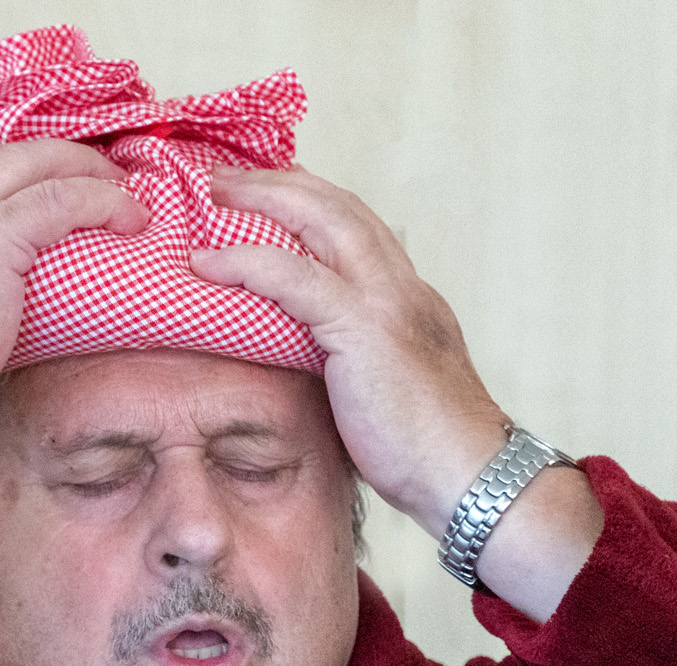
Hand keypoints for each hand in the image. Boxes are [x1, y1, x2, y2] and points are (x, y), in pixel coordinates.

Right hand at [0, 139, 148, 488]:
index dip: (11, 184)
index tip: (42, 198)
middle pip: (2, 156)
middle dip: (52, 158)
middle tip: (93, 174)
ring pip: (36, 162)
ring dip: (85, 169)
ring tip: (122, 188)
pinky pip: (64, 199)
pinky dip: (104, 201)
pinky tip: (133, 217)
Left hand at [191, 166, 600, 620]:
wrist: (470, 479)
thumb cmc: (425, 455)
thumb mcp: (385, 391)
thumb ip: (352, 362)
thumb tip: (306, 364)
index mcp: (410, 301)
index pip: (359, 229)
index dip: (313, 202)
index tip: (269, 192)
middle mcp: (404, 288)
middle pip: (340, 206)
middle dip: (283, 181)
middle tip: (228, 175)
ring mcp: (388, 303)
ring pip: (322, 219)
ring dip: (265, 197)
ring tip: (214, 189)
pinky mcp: (366, 330)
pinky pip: (294, 279)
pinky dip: (247, 262)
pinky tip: (207, 263)